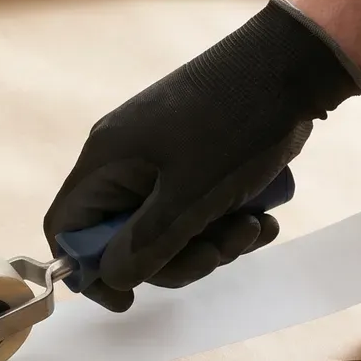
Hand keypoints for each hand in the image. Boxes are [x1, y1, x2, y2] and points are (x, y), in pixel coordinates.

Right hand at [42, 0, 360, 310]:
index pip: (67, 227)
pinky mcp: (193, 157)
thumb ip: (147, 244)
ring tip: (255, 227)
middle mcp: (124, 160)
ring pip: (168, 226)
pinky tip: (263, 217)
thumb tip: (111, 279)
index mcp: (106, 163)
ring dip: (211, 241)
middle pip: (125, 236)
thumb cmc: (235, 125)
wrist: (294, 62)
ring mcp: (159, 157)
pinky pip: (194, 206)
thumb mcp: (191, 196)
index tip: (130, 298)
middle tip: (220, 254)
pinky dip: (225, 220)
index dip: (89, 270)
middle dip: (176, 256)